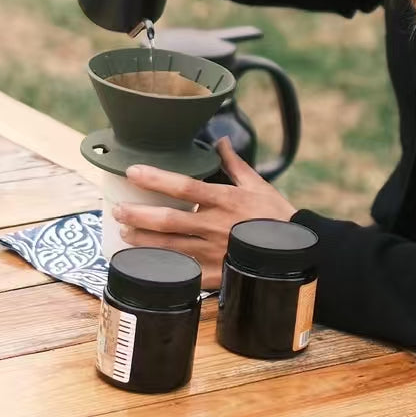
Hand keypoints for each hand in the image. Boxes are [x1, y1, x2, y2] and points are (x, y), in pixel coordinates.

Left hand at [112, 137, 297, 288]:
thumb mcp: (258, 186)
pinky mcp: (215, 275)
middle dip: (138, 215)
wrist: (297, 254)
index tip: (132, 171)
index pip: (184, 186)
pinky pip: (182, 272)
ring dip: (142, 240)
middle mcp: (215, 226)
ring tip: (124, 232)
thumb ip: (234, 164)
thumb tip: (222, 141)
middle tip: (118, 209)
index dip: (156, 178)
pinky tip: (145, 262)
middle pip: (168, 220)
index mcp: (225, 201)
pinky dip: (161, 267)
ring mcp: (214, 253)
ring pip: (168, 248)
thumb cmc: (277, 217)